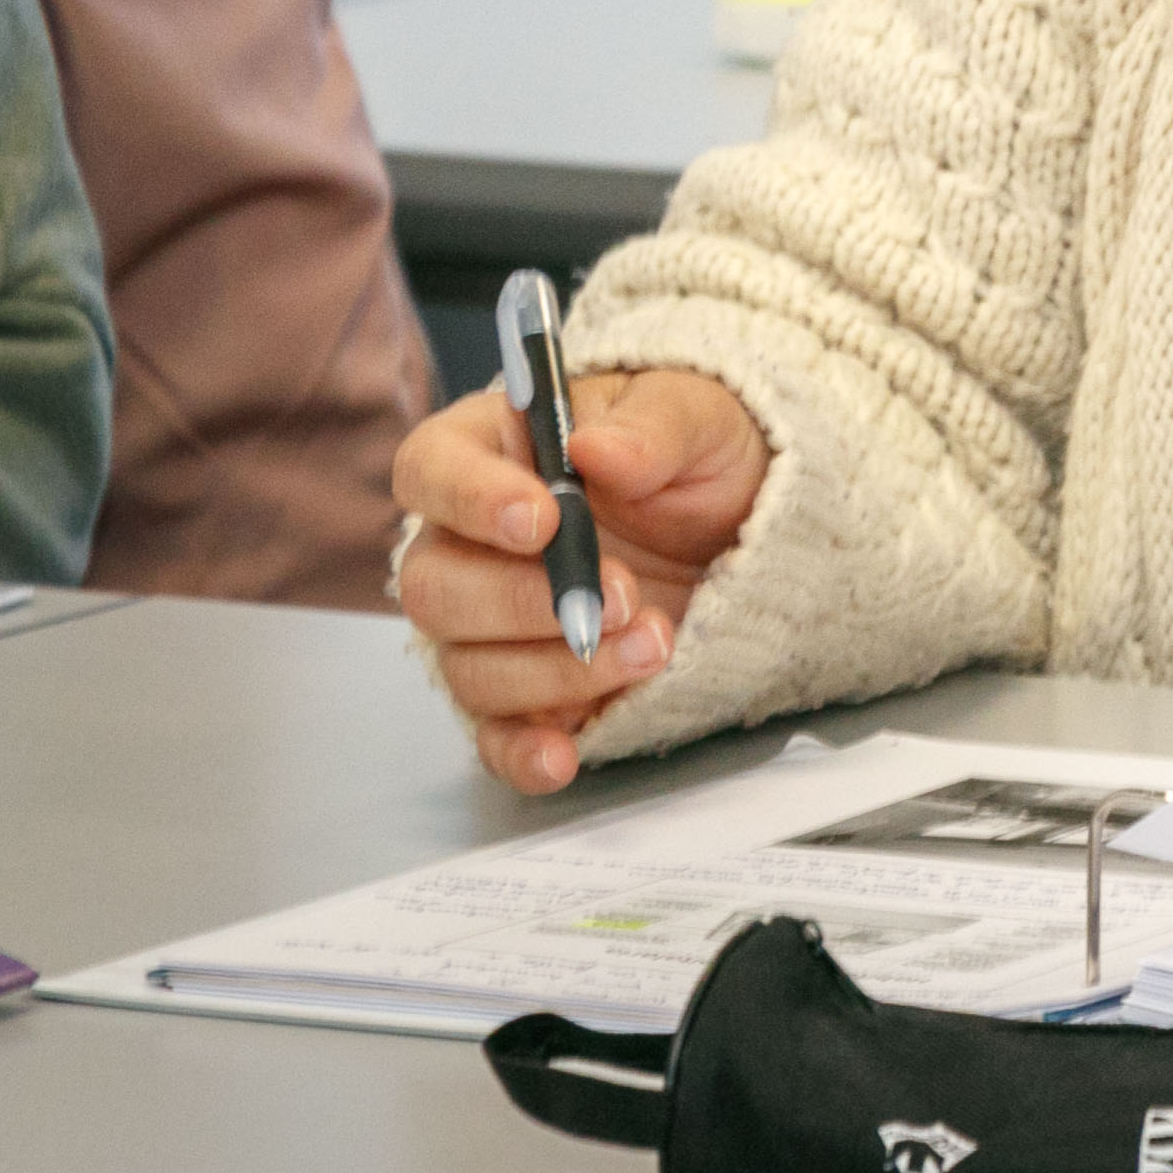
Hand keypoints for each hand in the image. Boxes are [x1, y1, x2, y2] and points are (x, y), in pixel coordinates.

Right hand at [391, 365, 769, 793]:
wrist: (741, 523)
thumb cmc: (697, 453)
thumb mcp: (697, 415)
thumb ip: (650, 428)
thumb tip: (595, 448)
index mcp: (489, 452)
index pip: (430, 470)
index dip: (471, 498)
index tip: (544, 518)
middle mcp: (467, 545)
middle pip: (435, 587)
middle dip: (527, 601)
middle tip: (619, 596)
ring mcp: (490, 627)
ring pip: (468, 667)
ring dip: (557, 669)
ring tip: (655, 644)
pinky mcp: (529, 692)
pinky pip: (497, 735)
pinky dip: (523, 752)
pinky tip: (564, 756)